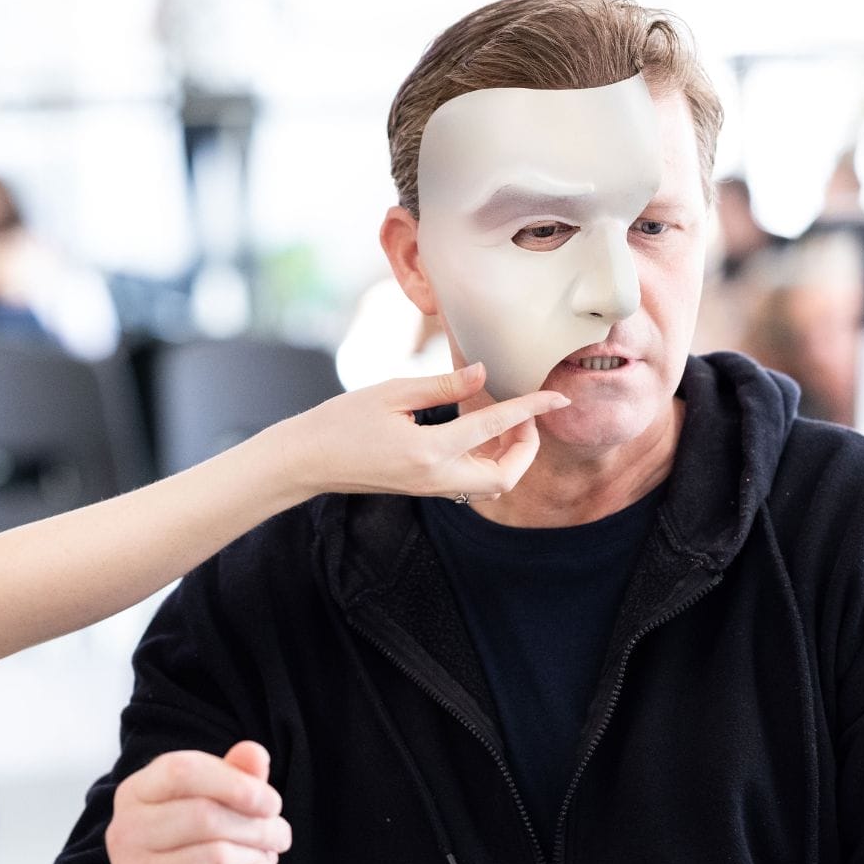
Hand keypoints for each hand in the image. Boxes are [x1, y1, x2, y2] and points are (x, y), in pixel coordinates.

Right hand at [104, 742, 288, 863]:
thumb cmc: (204, 858)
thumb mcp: (222, 809)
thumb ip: (237, 777)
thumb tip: (253, 753)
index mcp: (135, 795)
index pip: (182, 770)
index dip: (235, 781)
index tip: (271, 801)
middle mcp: (125, 835)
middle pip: (205, 815)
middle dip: (258, 825)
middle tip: (280, 835)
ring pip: (219, 857)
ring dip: (258, 856)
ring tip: (264, 859)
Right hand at [275, 363, 568, 500]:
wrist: (306, 461)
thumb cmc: (340, 422)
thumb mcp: (392, 392)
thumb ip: (443, 386)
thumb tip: (484, 374)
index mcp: (430, 450)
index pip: (496, 426)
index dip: (532, 409)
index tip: (558, 396)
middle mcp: (436, 477)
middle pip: (506, 476)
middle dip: (526, 447)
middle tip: (525, 415)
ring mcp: (430, 488)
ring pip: (491, 483)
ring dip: (508, 455)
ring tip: (503, 420)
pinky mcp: (423, 489)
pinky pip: (470, 481)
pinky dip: (486, 459)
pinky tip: (477, 431)